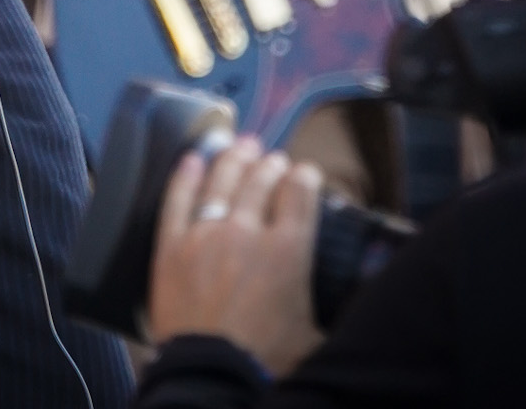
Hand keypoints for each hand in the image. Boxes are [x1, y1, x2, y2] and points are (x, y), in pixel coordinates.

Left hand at [148, 139, 323, 374]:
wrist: (212, 379)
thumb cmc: (267, 363)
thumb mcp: (315, 333)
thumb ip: (332, 303)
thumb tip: (354, 294)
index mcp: (288, 250)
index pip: (300, 192)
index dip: (305, 176)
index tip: (305, 172)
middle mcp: (247, 231)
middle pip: (261, 180)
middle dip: (271, 164)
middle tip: (274, 158)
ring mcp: (205, 235)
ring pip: (221, 180)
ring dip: (234, 158)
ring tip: (242, 145)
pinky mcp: (171, 247)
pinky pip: (177, 199)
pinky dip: (185, 175)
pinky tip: (192, 158)